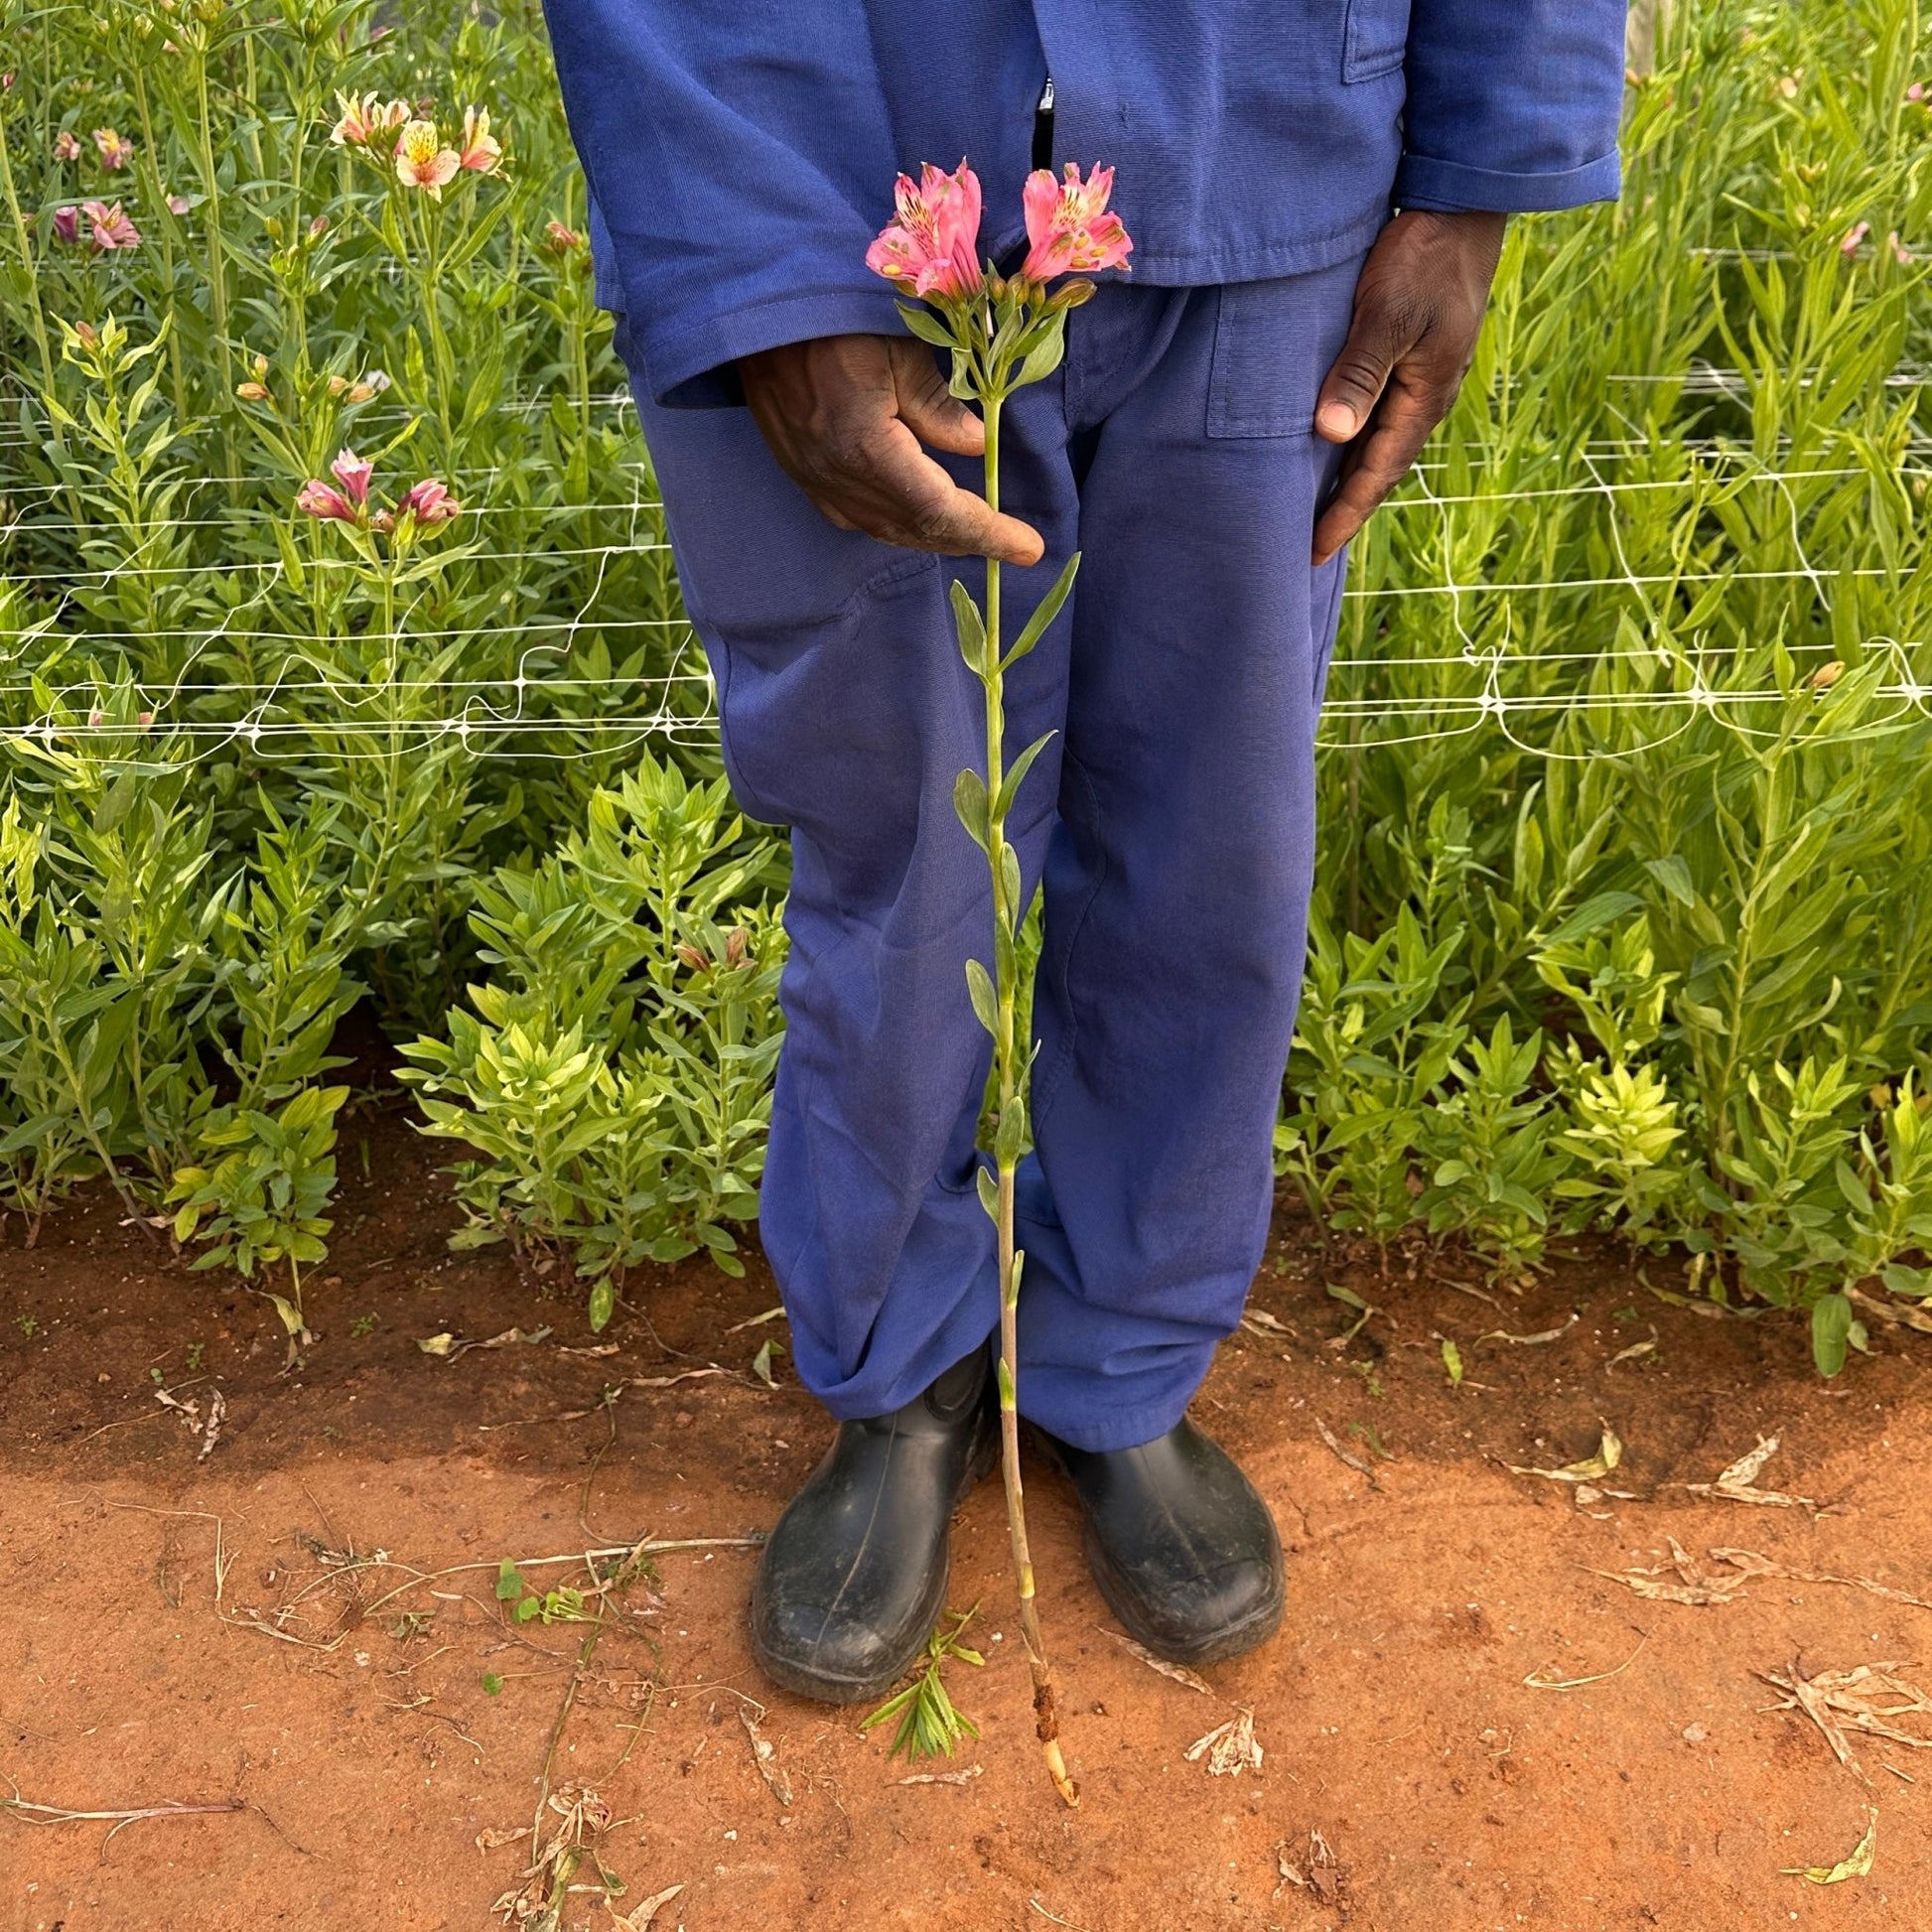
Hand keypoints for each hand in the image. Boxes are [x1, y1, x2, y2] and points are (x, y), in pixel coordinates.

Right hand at [738, 334, 1044, 565]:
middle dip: (969, 540)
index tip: (1029, 547)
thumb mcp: (899, 352)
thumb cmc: (833, 323)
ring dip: (934, 537)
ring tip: (976, 534)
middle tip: (1014, 544)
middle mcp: (840, 481)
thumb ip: (938, 407)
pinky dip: (897, 525)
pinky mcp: (803, 475)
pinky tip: (918, 519)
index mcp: (868, 451)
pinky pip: (857, 518)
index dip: (988, 532)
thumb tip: (975, 447)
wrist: (756, 320)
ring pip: (886, 530)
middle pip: (916, 530)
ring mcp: (816, 482)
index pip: (941, 510)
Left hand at [1311, 209, 1507, 566]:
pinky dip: (1356, 440)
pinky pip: (1380, 414)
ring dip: (1351, 477)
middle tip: (1308, 547)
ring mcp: (1423, 377)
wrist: (1460, 205)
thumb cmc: (1422, 256)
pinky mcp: (1413, 356)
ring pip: (1380, 442)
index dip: (1344, 515)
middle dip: (1347, 508)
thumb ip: (1360, 372)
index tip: (1313, 551)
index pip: (1377, 474)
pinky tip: (1335, 445)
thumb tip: (1333, 434)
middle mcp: (1426, 397)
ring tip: (1317, 509)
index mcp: (1425, 398)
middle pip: (1381, 468)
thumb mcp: (1387, 314)